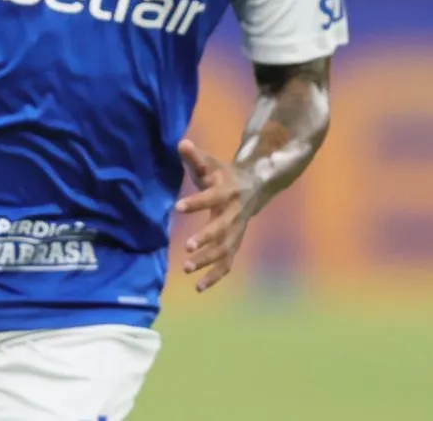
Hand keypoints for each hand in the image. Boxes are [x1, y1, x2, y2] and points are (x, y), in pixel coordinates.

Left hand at [176, 138, 259, 291]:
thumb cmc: (223, 174)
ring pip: (225, 250)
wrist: (254, 187)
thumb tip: (182, 143)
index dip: (196, 202)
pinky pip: (226, 263)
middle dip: (206, 238)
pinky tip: (199, 288)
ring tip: (186, 268)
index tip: (178, 206)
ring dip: (208, 260)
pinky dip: (215, 276)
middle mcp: (235, 214)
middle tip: (188, 246)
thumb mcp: (211, 162)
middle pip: (222, 229)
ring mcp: (237, 231)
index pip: (212, 197)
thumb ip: (195, 155)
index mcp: (228, 192)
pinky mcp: (234, 244)